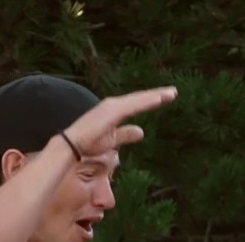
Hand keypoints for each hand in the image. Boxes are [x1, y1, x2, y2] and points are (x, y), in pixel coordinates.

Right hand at [62, 86, 177, 159]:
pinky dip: (145, 101)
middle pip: (139, 99)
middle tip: (173, 92)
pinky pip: (133, 105)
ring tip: (171, 94)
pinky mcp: (112, 111)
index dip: (150, 101)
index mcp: (114, 111)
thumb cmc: (88, 144)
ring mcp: (112, 107)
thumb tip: (141, 132)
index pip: (136, 105)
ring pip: (138, 100)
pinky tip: (158, 99)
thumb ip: (126, 134)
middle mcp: (114, 105)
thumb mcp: (113, 140)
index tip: (165, 98)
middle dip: (156, 95)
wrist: (71, 146)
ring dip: (154, 96)